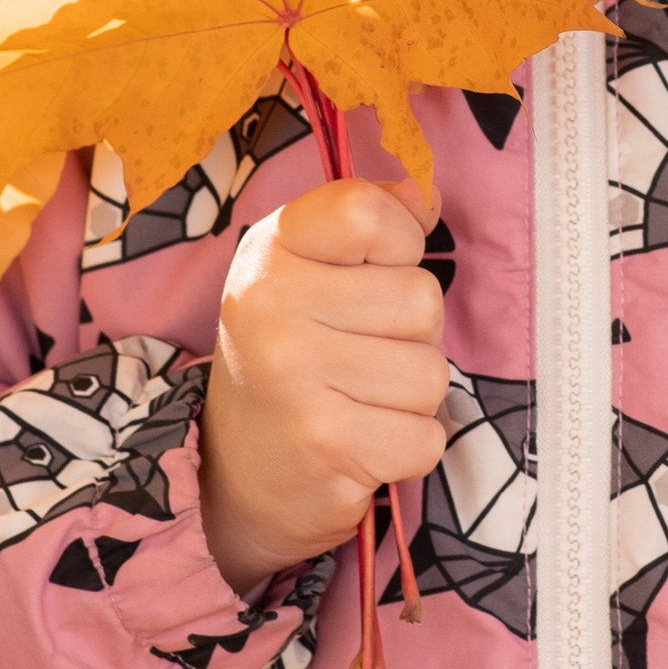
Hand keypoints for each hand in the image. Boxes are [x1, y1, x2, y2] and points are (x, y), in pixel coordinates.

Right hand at [198, 179, 449, 596]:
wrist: (236, 473)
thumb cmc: (291, 357)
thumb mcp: (308, 270)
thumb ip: (367, 222)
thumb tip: (426, 196)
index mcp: (270, 250)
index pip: (368, 211)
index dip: (398, 243)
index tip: (369, 274)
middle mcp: (270, 304)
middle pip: (422, 299)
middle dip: (410, 336)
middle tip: (356, 357)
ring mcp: (293, 376)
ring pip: (431, 372)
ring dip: (410, 397)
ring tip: (358, 401)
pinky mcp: (325, 444)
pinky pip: (426, 436)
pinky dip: (407, 448)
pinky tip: (361, 443)